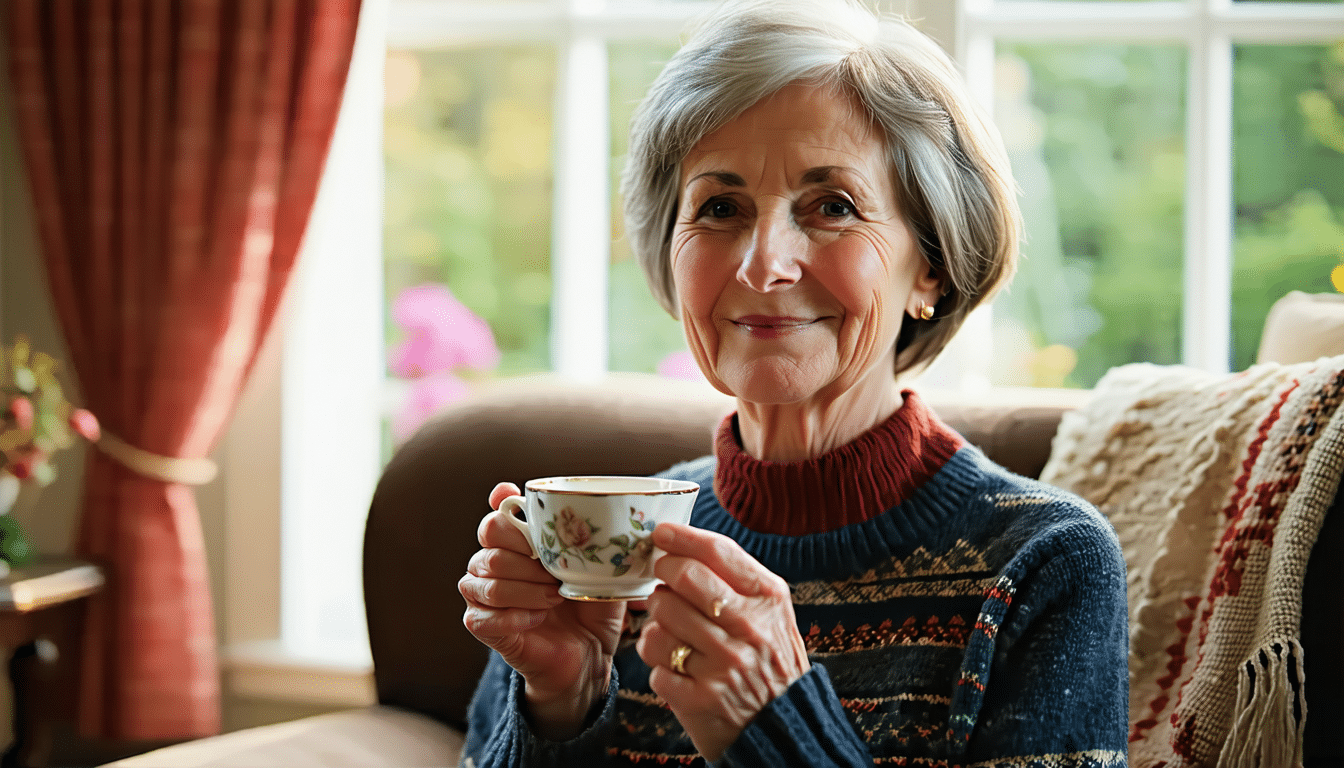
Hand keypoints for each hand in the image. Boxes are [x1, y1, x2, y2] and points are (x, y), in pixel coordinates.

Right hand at [459, 482, 625, 739]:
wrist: (588, 656)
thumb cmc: (591, 608)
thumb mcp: (600, 571)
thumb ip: (594, 542)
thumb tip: (611, 517)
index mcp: (518, 543)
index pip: (497, 516)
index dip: (504, 507)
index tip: (518, 506)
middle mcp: (493, 563)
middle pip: (490, 542)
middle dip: (528, 558)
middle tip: (557, 577)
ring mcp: (483, 594)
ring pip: (486, 580)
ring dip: (525, 589)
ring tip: (554, 599)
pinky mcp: (482, 625)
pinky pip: (481, 615)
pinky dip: (514, 616)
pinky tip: (538, 619)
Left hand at [635, 523, 809, 761]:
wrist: (784, 727)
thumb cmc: (769, 661)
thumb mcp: (772, 613)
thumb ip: (737, 580)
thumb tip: (684, 547)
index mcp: (768, 599)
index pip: (717, 552)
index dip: (682, 537)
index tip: (660, 534)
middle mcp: (748, 628)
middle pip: (683, 579)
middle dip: (663, 577)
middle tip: (663, 583)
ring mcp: (724, 664)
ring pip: (661, 622)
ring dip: (657, 625)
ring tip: (673, 632)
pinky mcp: (701, 698)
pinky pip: (655, 665)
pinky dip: (658, 665)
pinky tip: (677, 668)